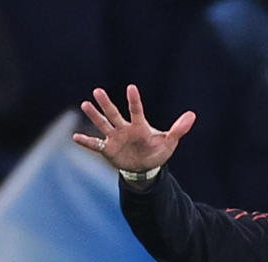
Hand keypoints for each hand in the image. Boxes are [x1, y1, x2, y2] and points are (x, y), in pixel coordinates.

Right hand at [74, 85, 195, 175]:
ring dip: (94, 116)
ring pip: (103, 125)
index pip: (136, 111)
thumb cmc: (157, 151)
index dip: (134, 100)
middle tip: (97, 91)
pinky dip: (86, 142)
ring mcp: (115, 138)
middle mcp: (124, 129)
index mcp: (139, 126)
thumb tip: (192, 115)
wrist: (145, 167)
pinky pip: (95, 145)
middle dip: (106, 104)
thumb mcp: (169, 142)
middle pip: (114, 114)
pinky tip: (74, 138)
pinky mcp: (108, 149)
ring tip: (85, 104)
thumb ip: (179, 129)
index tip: (131, 88)